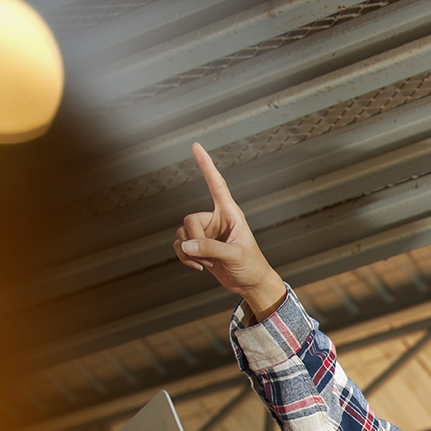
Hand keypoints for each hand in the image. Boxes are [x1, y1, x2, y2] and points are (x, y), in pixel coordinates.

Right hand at [173, 143, 286, 321]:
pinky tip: (200, 267)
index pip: (216, 184)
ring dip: (191, 252)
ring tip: (210, 262)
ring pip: (181, 234)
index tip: (196, 146)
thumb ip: (211, 248)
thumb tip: (185, 245)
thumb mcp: (235, 255)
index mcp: (230, 213)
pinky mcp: (199, 247)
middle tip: (210, 256)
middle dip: (195, 240)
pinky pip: (179, 247)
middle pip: (189, 220)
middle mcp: (216, 219)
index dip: (206, 165)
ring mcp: (206, 233)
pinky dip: (185, 258)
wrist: (251, 284)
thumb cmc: (251, 265)